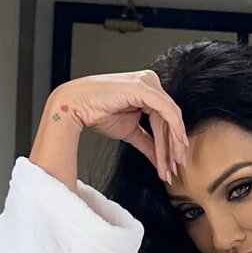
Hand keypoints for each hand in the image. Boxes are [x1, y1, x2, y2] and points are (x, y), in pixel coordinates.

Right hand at [51, 71, 188, 181]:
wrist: (75, 107)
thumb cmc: (96, 113)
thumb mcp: (129, 132)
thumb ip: (147, 143)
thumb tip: (159, 159)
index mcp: (147, 91)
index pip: (165, 119)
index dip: (171, 144)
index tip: (173, 165)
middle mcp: (149, 83)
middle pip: (169, 119)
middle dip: (174, 147)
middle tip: (176, 169)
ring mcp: (147, 83)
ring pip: (169, 117)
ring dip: (172, 145)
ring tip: (173, 166)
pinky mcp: (143, 87)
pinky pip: (165, 110)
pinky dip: (173, 129)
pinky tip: (177, 145)